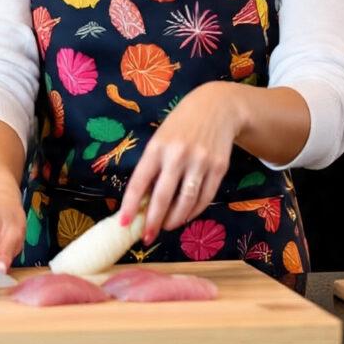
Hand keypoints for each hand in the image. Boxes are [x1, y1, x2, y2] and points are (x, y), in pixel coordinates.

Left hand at [118, 82, 242, 244]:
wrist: (217, 107)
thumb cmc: (180, 125)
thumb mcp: (160, 138)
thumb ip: (153, 166)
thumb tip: (143, 201)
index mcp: (157, 147)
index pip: (140, 182)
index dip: (130, 205)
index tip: (124, 223)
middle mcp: (178, 155)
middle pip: (163, 197)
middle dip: (153, 221)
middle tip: (146, 236)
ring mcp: (201, 162)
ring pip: (186, 201)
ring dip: (174, 219)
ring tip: (166, 227)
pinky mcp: (219, 168)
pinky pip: (205, 197)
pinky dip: (194, 211)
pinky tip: (185, 216)